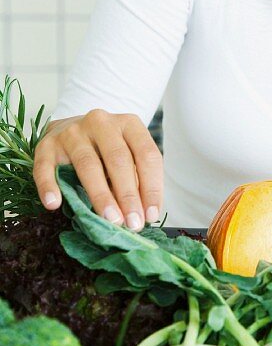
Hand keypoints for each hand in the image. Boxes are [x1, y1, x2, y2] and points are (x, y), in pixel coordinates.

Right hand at [33, 109, 162, 231]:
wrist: (68, 128)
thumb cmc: (105, 149)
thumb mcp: (128, 155)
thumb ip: (136, 178)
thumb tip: (143, 214)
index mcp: (128, 124)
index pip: (146, 155)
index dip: (151, 187)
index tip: (151, 215)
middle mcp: (101, 123)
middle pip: (118, 159)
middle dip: (128, 195)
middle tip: (132, 223)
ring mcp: (72, 132)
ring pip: (87, 164)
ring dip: (100, 195)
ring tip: (109, 219)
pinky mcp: (47, 145)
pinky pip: (45, 167)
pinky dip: (49, 186)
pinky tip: (54, 204)